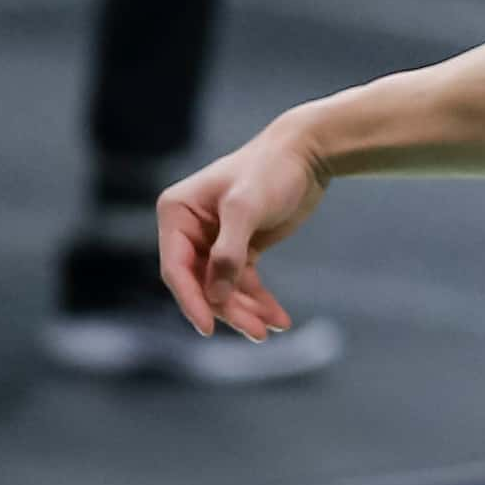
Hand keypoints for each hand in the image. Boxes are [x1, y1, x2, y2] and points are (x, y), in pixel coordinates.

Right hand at [156, 122, 328, 341]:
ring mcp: (213, 241)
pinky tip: (278, 318)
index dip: (191, 300)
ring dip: (246, 310)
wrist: (309, 153)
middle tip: (257, 332)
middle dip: (229, 310)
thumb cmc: (272, 169)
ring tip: (272, 328)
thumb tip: (216, 295)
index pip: (176, 267)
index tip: (208, 328)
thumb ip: (229, 251)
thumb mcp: (246, 207)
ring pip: (223, 289)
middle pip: (201, 284)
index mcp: (176, 213)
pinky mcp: (240, 248)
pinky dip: (258, 301)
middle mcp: (189, 229)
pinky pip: (243, 283)